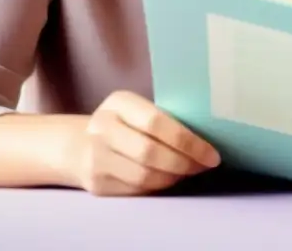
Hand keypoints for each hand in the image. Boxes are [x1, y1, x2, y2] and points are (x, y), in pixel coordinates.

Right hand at [65, 90, 220, 195]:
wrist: (79, 145)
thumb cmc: (125, 124)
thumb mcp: (138, 110)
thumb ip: (165, 118)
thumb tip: (208, 138)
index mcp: (118, 102)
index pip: (157, 122)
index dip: (188, 141)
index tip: (212, 154)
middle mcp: (102, 128)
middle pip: (150, 152)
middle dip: (185, 162)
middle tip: (204, 166)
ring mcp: (95, 158)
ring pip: (144, 175)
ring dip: (174, 177)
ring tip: (190, 172)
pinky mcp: (97, 184)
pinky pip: (137, 189)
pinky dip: (160, 186)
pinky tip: (170, 179)